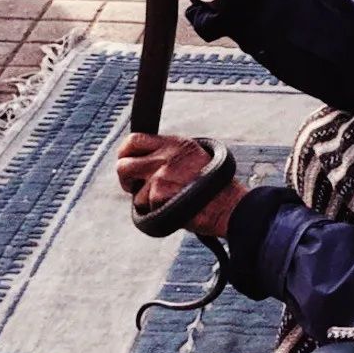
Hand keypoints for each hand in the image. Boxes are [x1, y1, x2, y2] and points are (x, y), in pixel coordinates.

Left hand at [116, 133, 248, 239]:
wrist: (229, 205)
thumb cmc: (216, 187)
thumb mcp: (196, 157)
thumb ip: (170, 155)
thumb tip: (146, 161)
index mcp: (175, 144)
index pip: (135, 140)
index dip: (125, 152)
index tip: (125, 161)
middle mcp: (165, 157)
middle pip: (123, 165)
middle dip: (126, 179)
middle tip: (134, 187)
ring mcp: (160, 176)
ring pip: (133, 191)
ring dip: (144, 199)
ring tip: (166, 201)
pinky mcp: (158, 195)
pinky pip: (144, 208)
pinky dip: (154, 212)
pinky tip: (173, 209)